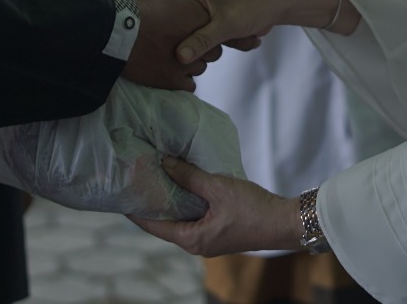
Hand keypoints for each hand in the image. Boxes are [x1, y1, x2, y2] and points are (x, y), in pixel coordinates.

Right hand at [122, 0, 220, 90]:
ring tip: (173, 54)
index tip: (188, 21)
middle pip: (212, 49)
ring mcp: (186, 65)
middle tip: (182, 39)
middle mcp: (199, 44)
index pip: (214, 24)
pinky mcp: (172, 81)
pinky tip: (171, 69)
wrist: (116, 32)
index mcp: (200, 18)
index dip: (202, 23)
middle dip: (201, 45)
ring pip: (199, 67)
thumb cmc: (140, 3)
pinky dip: (182, 78)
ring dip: (191, 62)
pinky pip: (188, 84)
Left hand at [129, 156, 302, 256]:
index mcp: (192, 239)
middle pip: (166, 224)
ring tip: (157, 179)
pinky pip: (195, 218)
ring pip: (181, 220)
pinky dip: (186, 202)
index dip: (136, 211)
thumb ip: (189, 176)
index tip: (122, 196)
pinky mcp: (219, 232)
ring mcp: (209, 240)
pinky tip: (184, 185)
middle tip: (138, 182)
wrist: (284, 222)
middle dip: (152, 203)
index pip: (154, 226)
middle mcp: (197, 244)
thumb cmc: (252, 209)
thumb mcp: (218, 188)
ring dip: (171, 201)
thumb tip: (164, 162)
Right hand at [177, 0, 352, 64]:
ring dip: (224, 43)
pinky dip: (229, 42)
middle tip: (231, 33)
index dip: (181, 34)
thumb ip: (201, 41)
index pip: (167, 18)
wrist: (280, 0)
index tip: (204, 36)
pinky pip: (212, 40)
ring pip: (201, 40)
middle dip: (211, 42)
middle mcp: (189, 0)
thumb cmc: (252, 4)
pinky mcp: (213, 21)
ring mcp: (201, 11)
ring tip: (243, 33)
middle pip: (185, 33)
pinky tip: (247, 37)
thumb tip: (179, 58)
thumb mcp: (225, 25)